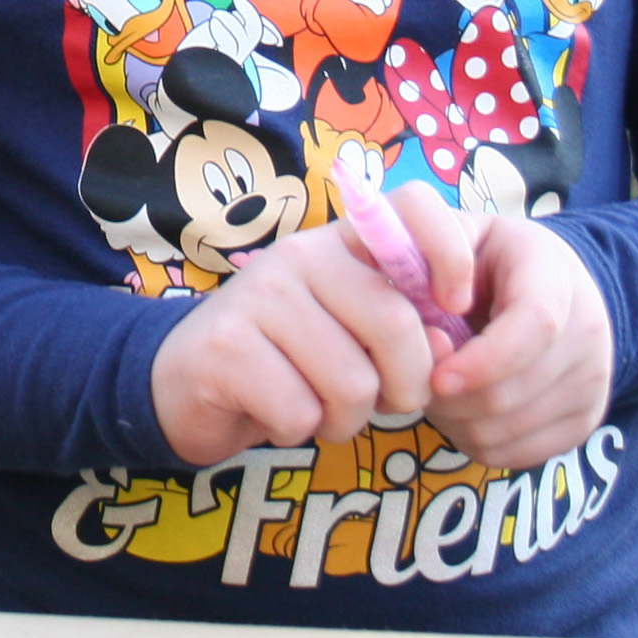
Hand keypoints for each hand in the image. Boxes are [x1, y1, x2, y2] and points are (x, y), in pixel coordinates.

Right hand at [149, 198, 466, 466]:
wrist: (182, 384)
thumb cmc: (286, 361)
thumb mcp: (351, 333)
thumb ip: (403, 328)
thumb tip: (447, 344)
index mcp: (339, 242)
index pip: (412, 205)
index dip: (451, 255)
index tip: (455, 309)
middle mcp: (300, 255)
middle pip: (396, 325)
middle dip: (404, 388)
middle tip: (378, 402)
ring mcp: (260, 298)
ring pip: (353, 384)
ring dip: (345, 420)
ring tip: (314, 407)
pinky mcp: (227, 348)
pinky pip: (302, 413)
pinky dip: (297, 431)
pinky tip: (272, 414)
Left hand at [423, 213, 612, 469]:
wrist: (558, 287)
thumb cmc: (493, 262)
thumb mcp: (466, 236)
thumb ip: (433, 259)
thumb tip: (407, 313)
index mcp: (555, 278)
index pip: (535, 326)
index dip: (482, 360)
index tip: (436, 376)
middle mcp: (588, 334)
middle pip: (509, 392)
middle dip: (448, 396)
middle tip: (417, 377)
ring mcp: (592, 383)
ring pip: (504, 430)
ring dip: (455, 420)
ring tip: (439, 387)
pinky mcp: (584, 423)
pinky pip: (513, 454)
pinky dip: (475, 440)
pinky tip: (465, 407)